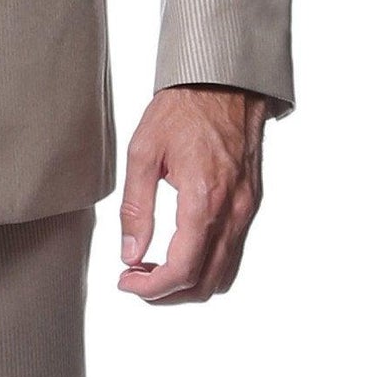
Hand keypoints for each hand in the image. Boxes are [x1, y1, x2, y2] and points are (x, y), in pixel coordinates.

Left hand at [117, 85, 266, 303]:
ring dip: (189, 283)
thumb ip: (136, 208)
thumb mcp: (143, 152)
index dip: (152, 288)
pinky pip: (233, 252)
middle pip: (207, 282)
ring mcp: (246, 210)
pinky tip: (179, 251)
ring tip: (152, 269)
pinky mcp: (250, 204)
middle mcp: (233, 211)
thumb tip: (130, 252)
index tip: (126, 283)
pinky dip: (207, 266)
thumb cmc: (183, 110)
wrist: (224, 83)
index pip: (183, 268)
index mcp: (204, 199)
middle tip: (135, 280)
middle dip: (168, 293)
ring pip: (225, 274)